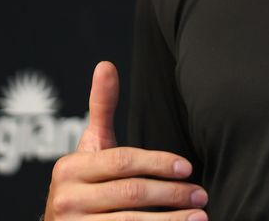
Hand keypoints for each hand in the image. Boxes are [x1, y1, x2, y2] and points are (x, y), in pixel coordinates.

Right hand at [44, 62, 207, 220]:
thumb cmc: (85, 183)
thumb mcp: (90, 146)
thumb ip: (101, 108)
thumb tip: (106, 64)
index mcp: (70, 168)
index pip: (123, 161)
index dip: (158, 163)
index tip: (188, 168)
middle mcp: (66, 199)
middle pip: (131, 192)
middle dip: (172, 193)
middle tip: (201, 194)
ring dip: (171, 220)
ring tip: (200, 215)